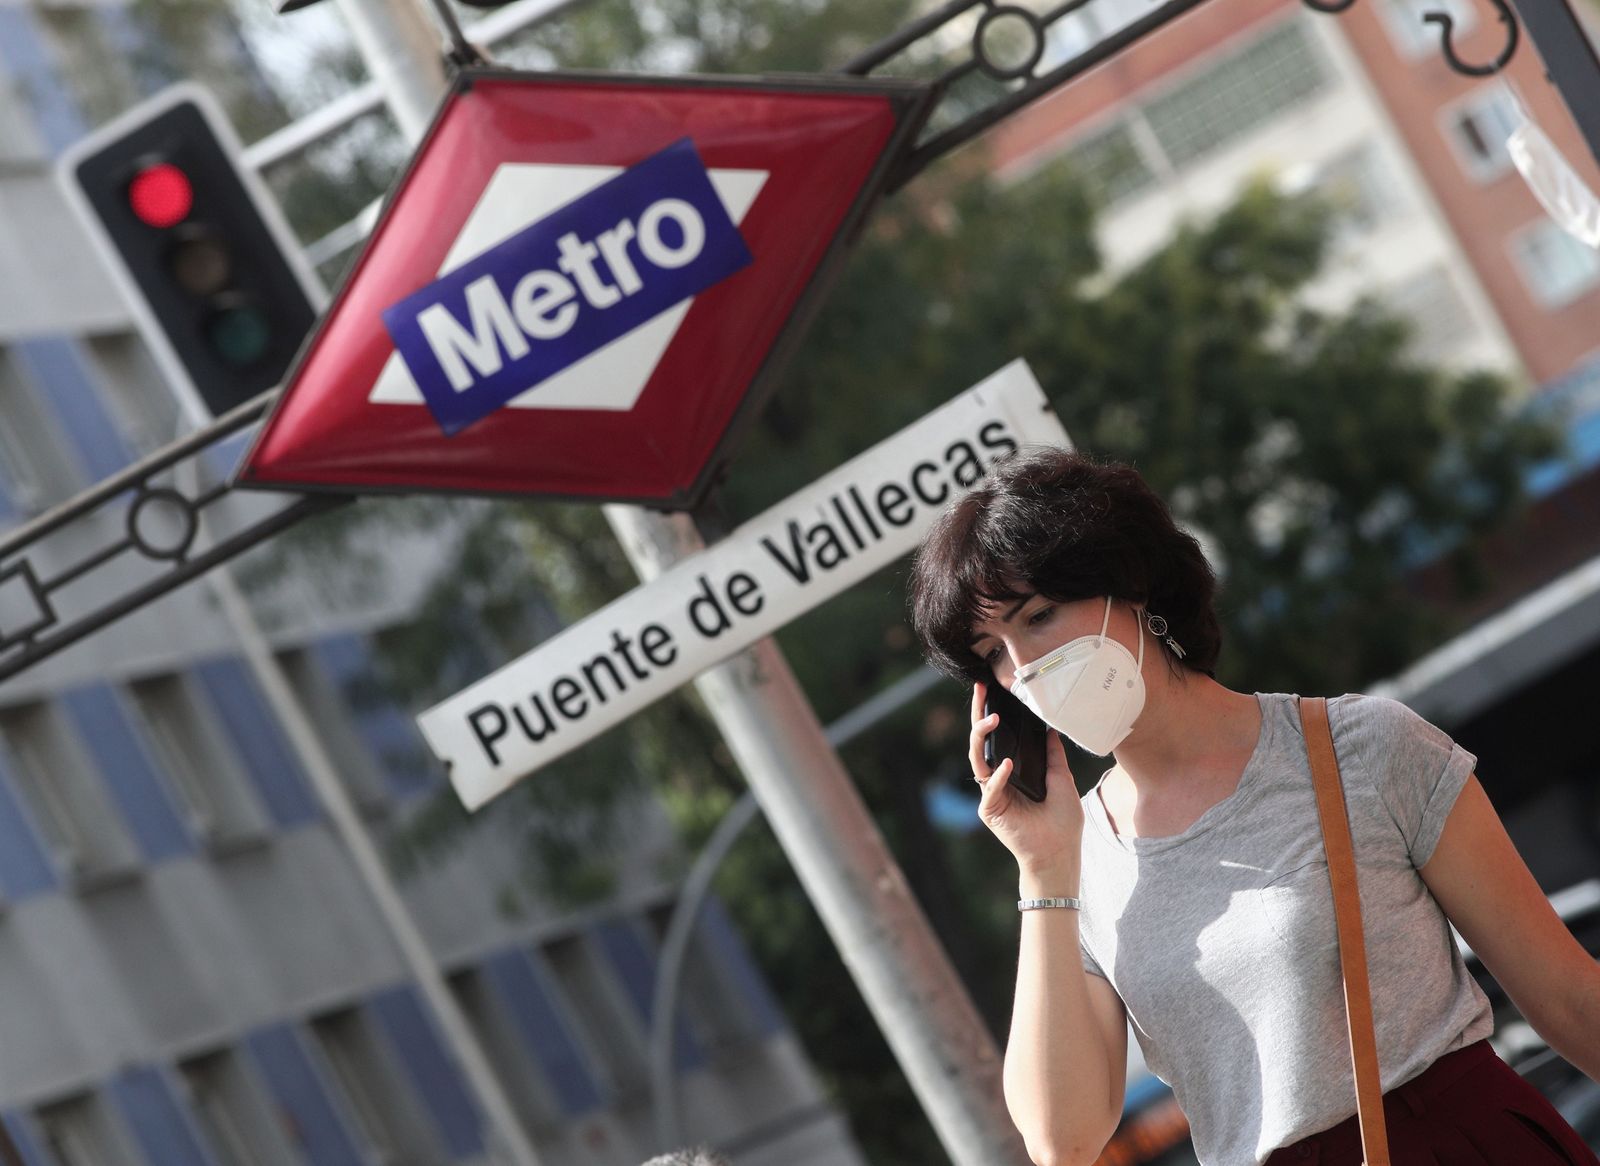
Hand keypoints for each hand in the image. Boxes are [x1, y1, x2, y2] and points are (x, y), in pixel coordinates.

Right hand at [970, 680, 1084, 878]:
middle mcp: (998, 779)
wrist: (1060, 853)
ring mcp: (991, 794)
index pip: (998, 737)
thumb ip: (1054, 755)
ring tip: (991, 720)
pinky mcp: (990, 810)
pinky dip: (998, 776)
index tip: (992, 689)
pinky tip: (1007, 764)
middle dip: (979, 715)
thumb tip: (1051, 728)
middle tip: (981, 691)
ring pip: (977, 759)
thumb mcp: (1062, 779)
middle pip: (982, 742)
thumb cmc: (1063, 821)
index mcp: (1013, 770)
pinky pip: (990, 788)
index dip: (993, 714)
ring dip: (982, 737)